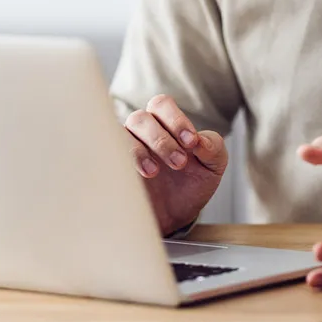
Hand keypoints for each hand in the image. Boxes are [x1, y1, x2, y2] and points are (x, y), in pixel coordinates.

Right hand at [123, 94, 227, 235]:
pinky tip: (141, 177)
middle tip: (180, 163)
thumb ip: (214, 147)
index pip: (162, 105)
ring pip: (122, 133)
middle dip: (162, 140)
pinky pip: (107, 155)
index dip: (176, 120)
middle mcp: (142, 131)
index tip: (191, 142)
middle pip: (141, 118)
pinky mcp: (113, 168)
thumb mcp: (213, 166)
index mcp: (165, 123)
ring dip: (140, 151)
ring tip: (155, 172)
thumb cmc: (192, 183)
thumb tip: (201, 141)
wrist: (176, 216)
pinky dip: (124, 162)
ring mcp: (124, 149)